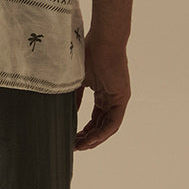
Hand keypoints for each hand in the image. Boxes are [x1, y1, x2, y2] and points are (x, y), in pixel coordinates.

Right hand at [74, 32, 130, 150]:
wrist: (103, 41)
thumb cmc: (89, 54)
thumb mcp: (77, 81)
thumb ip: (74, 98)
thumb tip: (67, 113)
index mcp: (103, 94)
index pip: (95, 118)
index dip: (84, 130)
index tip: (71, 138)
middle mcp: (112, 99)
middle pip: (101, 125)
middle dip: (88, 138)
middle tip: (74, 147)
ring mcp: (118, 99)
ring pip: (108, 126)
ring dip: (95, 139)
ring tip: (80, 147)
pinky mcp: (122, 98)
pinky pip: (114, 122)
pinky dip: (103, 132)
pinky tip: (91, 140)